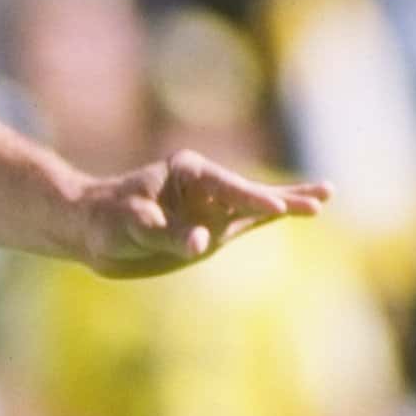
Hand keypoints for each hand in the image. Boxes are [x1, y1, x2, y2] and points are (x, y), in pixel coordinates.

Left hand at [79, 147, 330, 278]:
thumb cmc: (106, 219)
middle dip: (284, 196)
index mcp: (186, 172)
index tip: (273, 206)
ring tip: (324, 197)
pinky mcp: (212, 228)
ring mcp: (211, 208)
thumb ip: (167, 234)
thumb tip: (202, 243)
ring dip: (288, 203)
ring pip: (256, 206)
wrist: (91, 229)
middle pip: (250, 192)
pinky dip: (269, 218)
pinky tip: (293, 211)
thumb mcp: (131, 226)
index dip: (250, 197)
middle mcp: (204, 188)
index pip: (225, 186)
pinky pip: (245, 223)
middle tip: (322, 197)